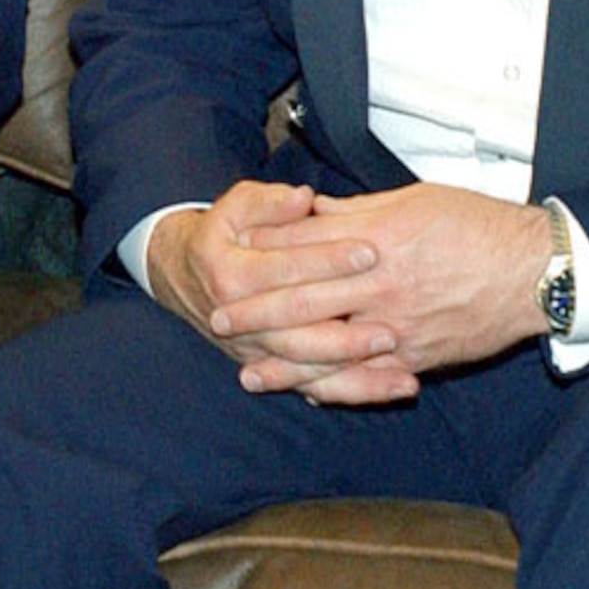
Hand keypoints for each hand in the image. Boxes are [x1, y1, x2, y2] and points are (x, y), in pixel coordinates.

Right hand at [144, 181, 412, 406]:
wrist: (183, 279)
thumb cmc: (221, 235)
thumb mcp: (234, 207)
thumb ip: (269, 202)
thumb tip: (304, 199)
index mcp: (230, 274)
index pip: (285, 269)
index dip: (327, 260)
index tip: (371, 250)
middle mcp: (240, 321)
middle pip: (300, 329)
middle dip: (348, 329)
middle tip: (394, 323)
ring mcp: (256, 351)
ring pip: (311, 368)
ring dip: (360, 370)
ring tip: (405, 366)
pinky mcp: (274, 370)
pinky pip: (318, 387)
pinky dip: (359, 390)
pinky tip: (400, 385)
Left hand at [217, 183, 551, 394]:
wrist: (533, 269)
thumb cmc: (477, 225)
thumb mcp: (412, 200)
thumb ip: (358, 211)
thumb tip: (314, 210)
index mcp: (375, 237)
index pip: (304, 244)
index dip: (264, 251)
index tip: (232, 254)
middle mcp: (379, 282)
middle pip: (304, 297)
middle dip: (256, 310)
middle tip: (218, 318)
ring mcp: (397, 323)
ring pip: (329, 347)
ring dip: (284, 362)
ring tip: (249, 372)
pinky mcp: (417, 354)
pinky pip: (367, 375)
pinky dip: (336, 386)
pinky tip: (308, 393)